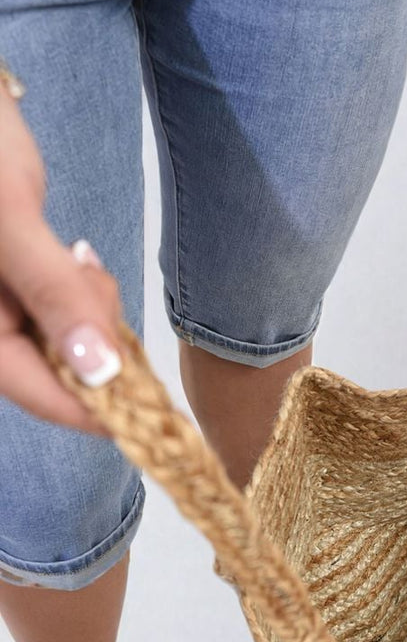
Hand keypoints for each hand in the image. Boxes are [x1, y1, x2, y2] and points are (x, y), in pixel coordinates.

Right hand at [0, 82, 125, 437]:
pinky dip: (81, 293)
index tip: (157, 417)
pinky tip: (75, 256)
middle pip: (59, 372)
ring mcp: (5, 309)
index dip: (99, 409)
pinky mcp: (19, 286)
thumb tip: (99, 373)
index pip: (40, 395)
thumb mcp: (12, 225)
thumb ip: (55, 297)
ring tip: (76, 256)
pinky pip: (65, 312)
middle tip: (92, 281)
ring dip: (91, 312)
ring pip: (69, 343)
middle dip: (95, 342)